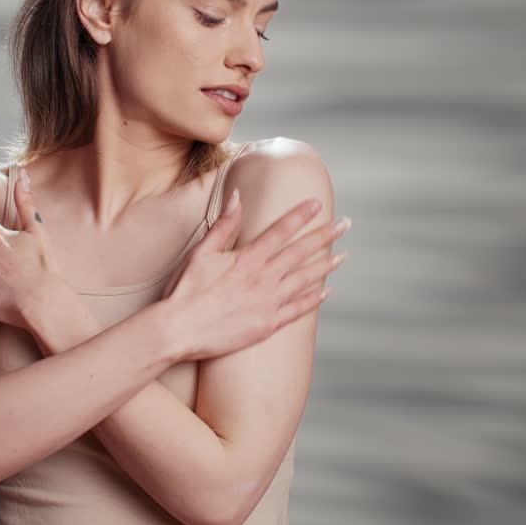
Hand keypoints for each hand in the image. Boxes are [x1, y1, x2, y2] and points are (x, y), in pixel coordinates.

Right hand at [162, 189, 348, 361]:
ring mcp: (268, 302)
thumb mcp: (202, 252)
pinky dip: (314, 300)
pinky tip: (326, 292)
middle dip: (325, 236)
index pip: (280, 230)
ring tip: (342, 256)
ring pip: (305, 280)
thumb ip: (224, 224)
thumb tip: (237, 195)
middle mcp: (263, 278)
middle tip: (345, 224)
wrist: (179, 329)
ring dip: (326, 266)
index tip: (318, 204)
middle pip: (301, 252)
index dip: (300, 215)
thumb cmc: (186, 290)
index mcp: (248, 258)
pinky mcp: (268, 324)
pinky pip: (298, 310)